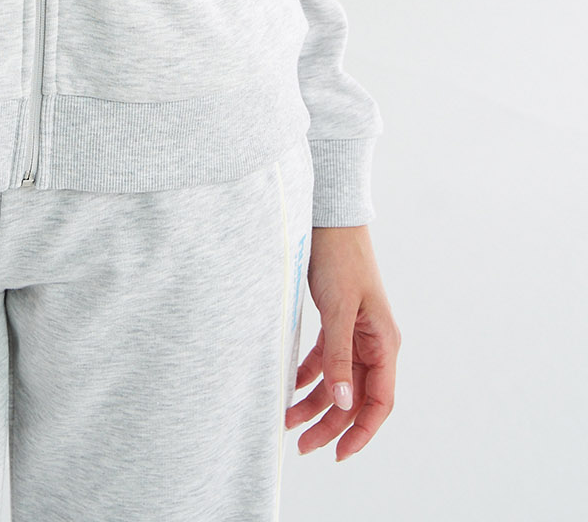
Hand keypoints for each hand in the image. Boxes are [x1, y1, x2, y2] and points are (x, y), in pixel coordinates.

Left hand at [285, 223, 400, 460]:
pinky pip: (326, 361)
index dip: (362, 431)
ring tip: (288, 422)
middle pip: (356, 397)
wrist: (329, 219)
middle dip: (331, 424)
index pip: (380, 401)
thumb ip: (340, 356)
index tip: (339, 454)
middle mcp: (373, 343)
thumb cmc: (340, 258)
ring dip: (316, 403)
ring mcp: (355, 333)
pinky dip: (310, 377)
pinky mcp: (337, 322)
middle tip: (303, 446)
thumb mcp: (339, 309)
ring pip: (339, 381)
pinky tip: (292, 389)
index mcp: (384, 342)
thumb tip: (343, 401)